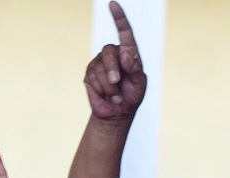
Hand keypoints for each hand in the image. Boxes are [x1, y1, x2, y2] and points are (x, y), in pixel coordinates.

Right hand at [85, 1, 146, 120]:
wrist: (117, 114)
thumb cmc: (132, 96)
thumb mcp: (140, 84)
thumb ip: (135, 69)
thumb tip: (126, 56)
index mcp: (129, 53)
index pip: (125, 32)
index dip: (119, 18)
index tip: (113, 4)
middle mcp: (113, 55)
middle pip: (108, 52)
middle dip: (112, 69)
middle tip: (116, 83)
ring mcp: (99, 63)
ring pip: (99, 68)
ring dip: (108, 86)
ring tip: (115, 96)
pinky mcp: (89, 74)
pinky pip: (91, 79)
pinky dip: (100, 90)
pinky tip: (106, 95)